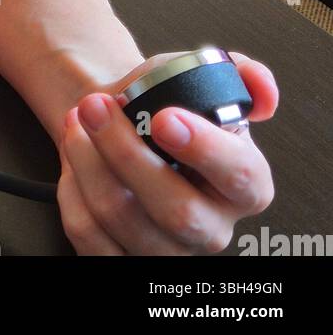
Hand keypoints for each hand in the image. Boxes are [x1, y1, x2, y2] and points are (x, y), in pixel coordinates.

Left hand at [56, 50, 277, 254]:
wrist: (120, 124)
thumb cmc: (161, 106)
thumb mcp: (200, 79)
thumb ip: (239, 75)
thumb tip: (262, 89)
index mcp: (244, 185)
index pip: (240, 177)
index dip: (205, 149)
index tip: (164, 117)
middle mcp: (212, 227)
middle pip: (175, 209)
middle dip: (124, 151)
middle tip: (95, 106)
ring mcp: (168, 250)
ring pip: (122, 218)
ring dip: (87, 160)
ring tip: (78, 119)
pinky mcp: (124, 259)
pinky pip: (89, 235)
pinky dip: (71, 189)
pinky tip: (75, 159)